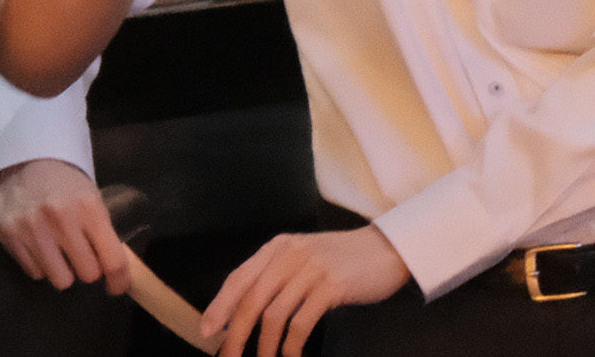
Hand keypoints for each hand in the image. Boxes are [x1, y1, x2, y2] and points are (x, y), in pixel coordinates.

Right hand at [0, 159, 129, 294]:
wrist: (26, 161)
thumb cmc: (66, 185)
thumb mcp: (92, 200)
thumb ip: (103, 234)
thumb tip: (116, 273)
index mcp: (88, 207)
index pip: (112, 260)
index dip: (119, 280)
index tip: (116, 286)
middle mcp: (60, 218)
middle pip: (87, 274)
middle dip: (87, 267)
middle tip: (80, 254)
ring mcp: (32, 227)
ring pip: (60, 279)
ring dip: (62, 269)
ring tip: (57, 250)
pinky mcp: (9, 234)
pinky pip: (35, 272)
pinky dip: (40, 264)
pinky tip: (37, 243)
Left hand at [201, 226, 409, 356]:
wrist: (386, 250)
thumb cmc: (342, 260)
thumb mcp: (303, 259)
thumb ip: (277, 277)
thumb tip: (247, 313)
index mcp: (276, 248)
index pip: (238, 278)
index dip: (220, 306)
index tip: (208, 331)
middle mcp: (288, 254)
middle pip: (251, 299)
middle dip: (236, 332)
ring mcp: (309, 269)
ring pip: (274, 313)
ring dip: (265, 345)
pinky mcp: (331, 286)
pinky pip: (301, 321)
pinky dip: (292, 344)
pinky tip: (292, 356)